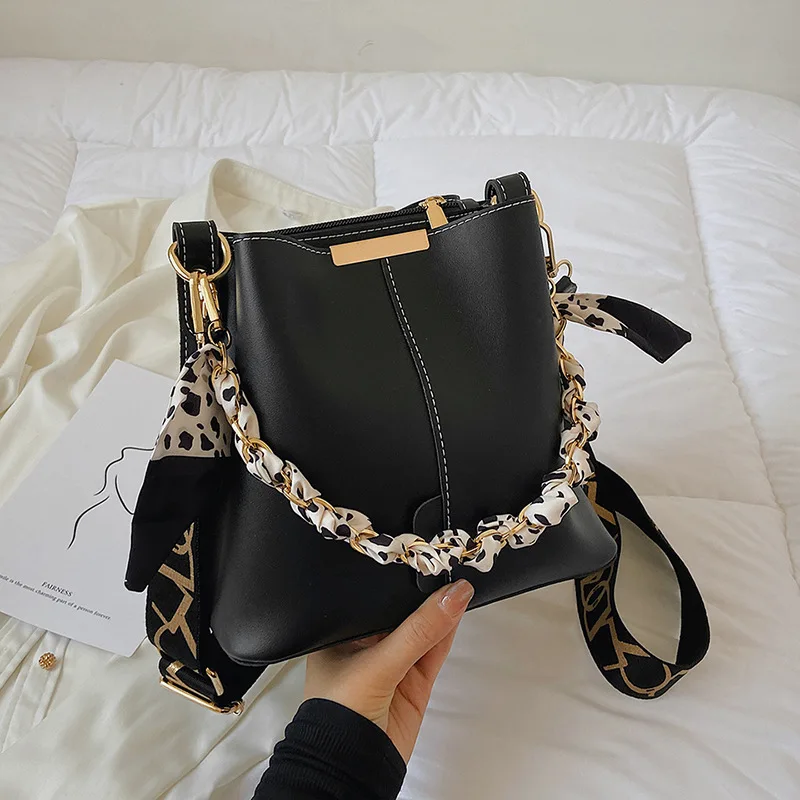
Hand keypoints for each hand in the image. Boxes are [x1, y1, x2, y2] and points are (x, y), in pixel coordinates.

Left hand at [304, 579, 473, 761]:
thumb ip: (419, 631)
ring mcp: (392, 665)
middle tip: (445, 563)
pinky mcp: (414, 683)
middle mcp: (366, 646)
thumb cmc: (338, 716)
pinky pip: (434, 651)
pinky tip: (457, 609)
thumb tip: (453, 596)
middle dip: (423, 593)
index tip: (422, 557)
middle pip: (401, 612)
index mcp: (342, 634)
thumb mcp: (378, 664)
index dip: (397, 581)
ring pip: (422, 630)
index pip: (374, 599)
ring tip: (458, 582)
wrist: (351, 769)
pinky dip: (447, 632)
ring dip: (440, 609)